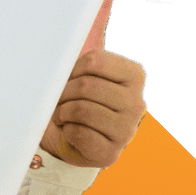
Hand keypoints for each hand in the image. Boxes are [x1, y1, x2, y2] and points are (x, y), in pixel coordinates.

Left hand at [40, 50, 147, 167]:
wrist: (74, 139)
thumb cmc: (79, 100)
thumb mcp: (83, 73)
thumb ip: (82, 56)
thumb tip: (74, 42)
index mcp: (133, 77)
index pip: (94, 61)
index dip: (72, 69)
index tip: (69, 78)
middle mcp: (136, 103)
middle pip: (86, 86)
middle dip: (64, 92)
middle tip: (59, 99)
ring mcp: (126, 130)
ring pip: (82, 110)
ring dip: (62, 112)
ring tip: (62, 114)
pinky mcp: (110, 152)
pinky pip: (79, 133)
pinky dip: (66, 130)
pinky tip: (69, 130)